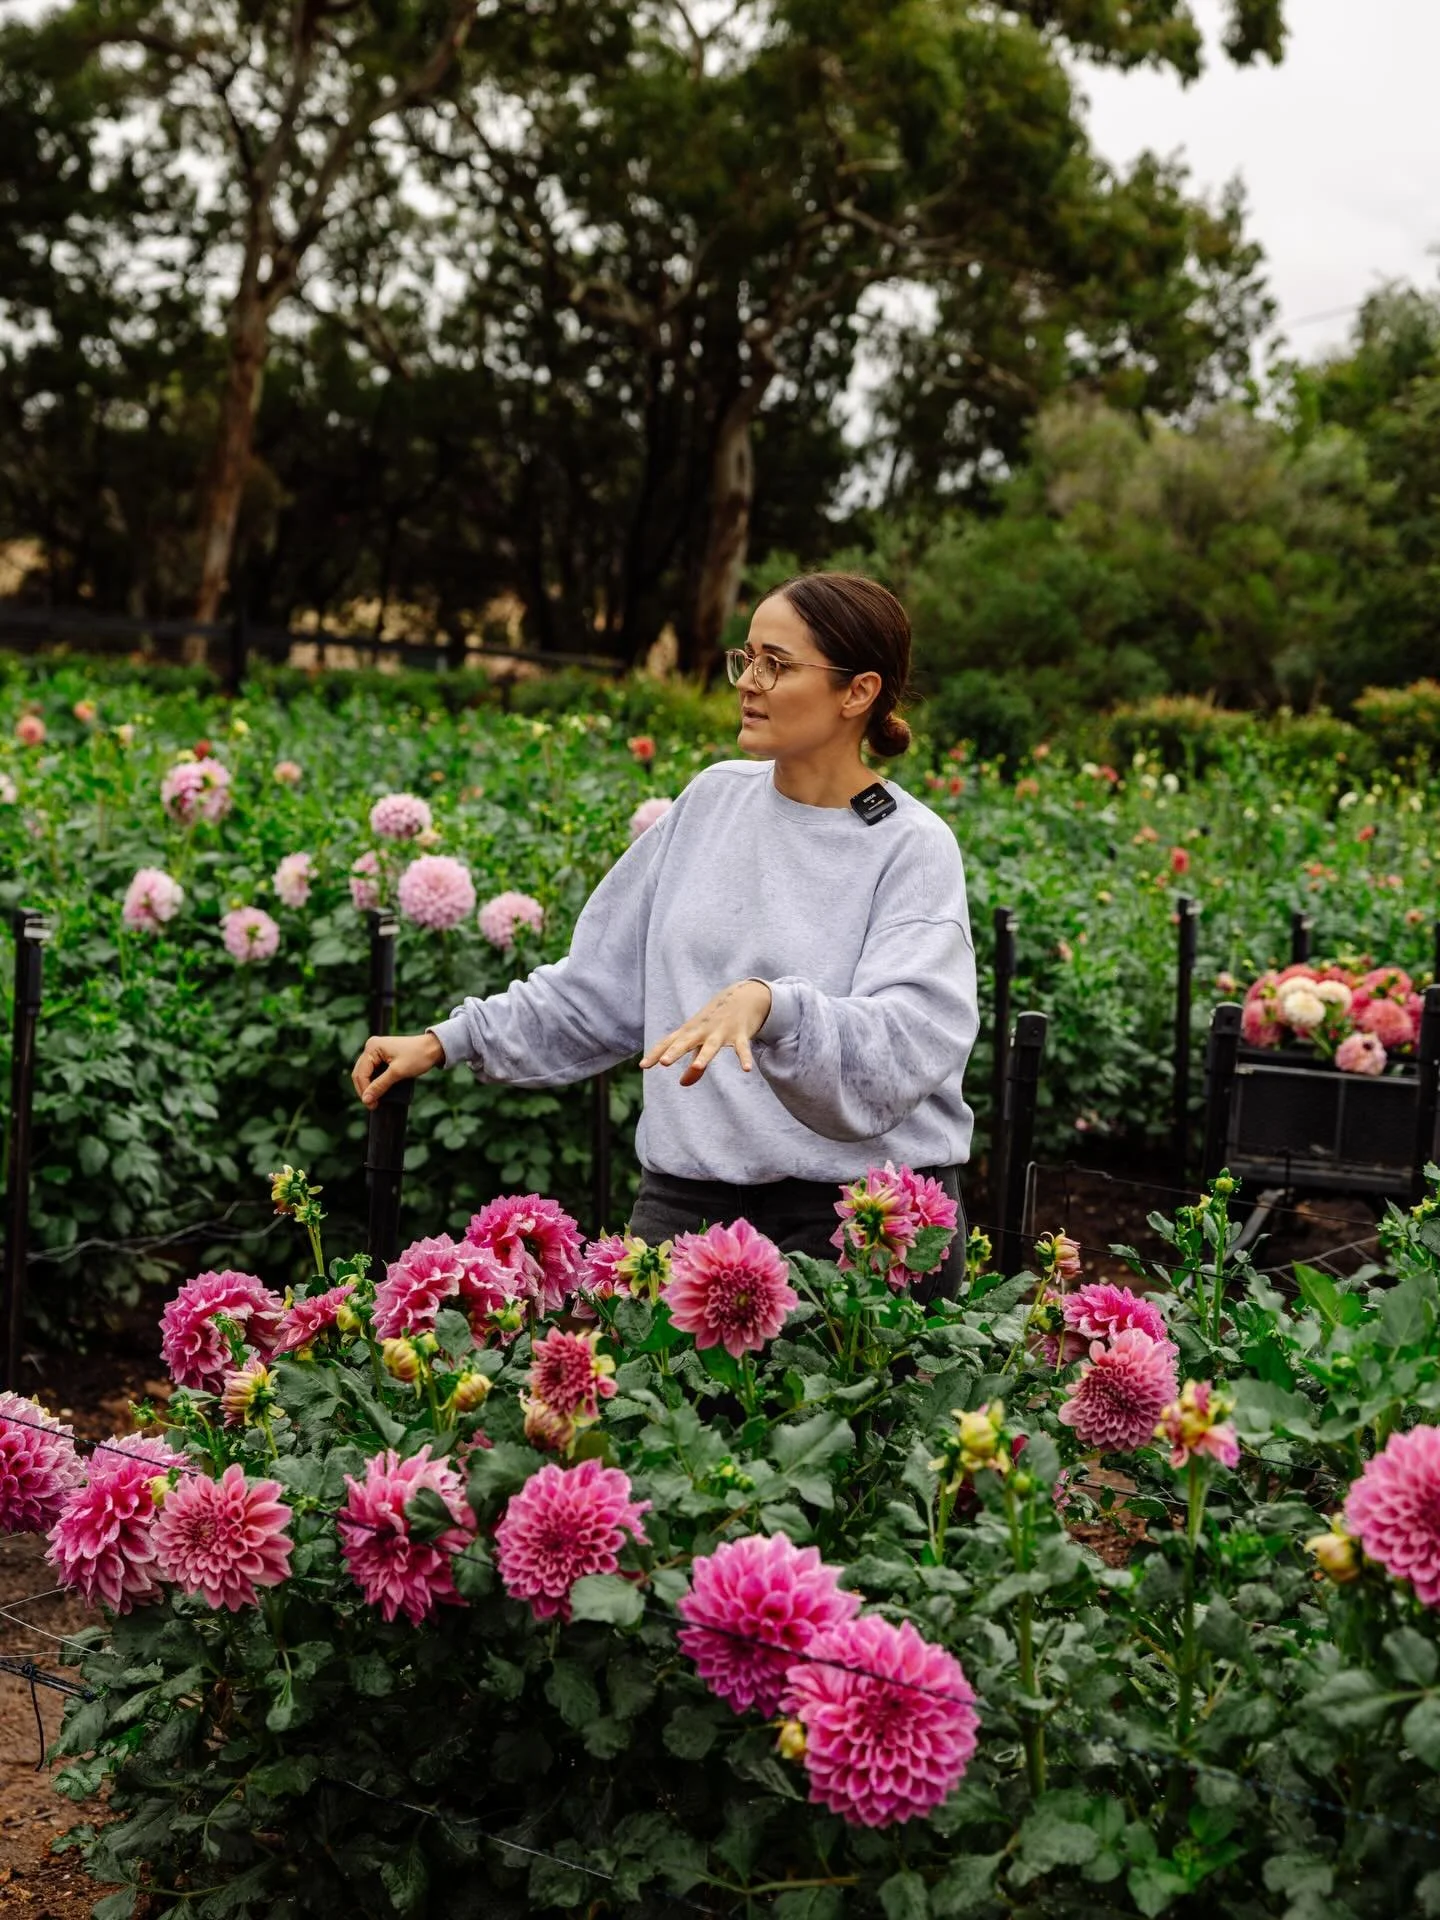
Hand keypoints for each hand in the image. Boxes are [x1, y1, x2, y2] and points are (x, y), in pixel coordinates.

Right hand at [352, 1031, 444, 1106]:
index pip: (360, 1073)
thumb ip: (380, 1086)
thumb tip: (366, 1099)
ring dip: (369, 1087)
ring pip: (366, 1073)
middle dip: (365, 1090)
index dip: (364, 1090)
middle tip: (373, 1105)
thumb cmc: (418, 1056)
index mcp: (372, 1047)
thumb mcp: (398, 1072)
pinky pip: (373, 1071)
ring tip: (375, 1100)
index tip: (371, 1105)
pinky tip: (378, 1091)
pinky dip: (375, 1081)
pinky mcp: (383, 1056)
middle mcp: (371, 1047)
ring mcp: (377, 1051)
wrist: (434, 1048)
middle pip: (360, 1073)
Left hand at [639, 980, 772, 1086]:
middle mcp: (702, 1031)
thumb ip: (693, 1064)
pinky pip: (742, 1048)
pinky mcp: (740, 1034)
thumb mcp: (703, 1041)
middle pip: (686, 1042)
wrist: (743, 996)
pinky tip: (747, 1069)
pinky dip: (745, 1058)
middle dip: (675, 1052)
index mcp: (690, 1031)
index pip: (669, 1042)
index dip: (655, 1054)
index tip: (643, 1066)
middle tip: (664, 1062)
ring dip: (705, 1056)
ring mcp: (721, 1032)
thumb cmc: (716, 1021)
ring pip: (711, 1046)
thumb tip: (682, 1084)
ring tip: (698, 1066)